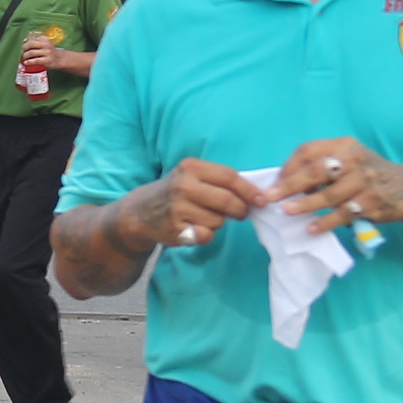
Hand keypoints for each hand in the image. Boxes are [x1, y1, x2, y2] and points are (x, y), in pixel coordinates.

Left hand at [20, 29, 58, 70]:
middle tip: (22, 52)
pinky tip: (26, 62)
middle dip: (23, 49)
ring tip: (23, 58)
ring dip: (25, 56)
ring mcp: (47, 53)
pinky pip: (35, 60)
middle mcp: (46, 44)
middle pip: (30, 44)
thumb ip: (36, 41)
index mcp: (44, 39)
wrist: (60, 59)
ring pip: (31, 53)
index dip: (25, 43)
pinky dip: (29, 62)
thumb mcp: (45, 44)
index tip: (23, 47)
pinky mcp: (47, 60)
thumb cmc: (49, 51)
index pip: (32, 39)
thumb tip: (24, 40)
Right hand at [129, 156, 263, 254]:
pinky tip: (193, 228)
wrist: (140, 212)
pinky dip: (206, 234)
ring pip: (218, 220)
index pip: (229, 177)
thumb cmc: (176, 192)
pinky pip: (206, 235)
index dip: (249, 191)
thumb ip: (220, 181)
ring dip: (218, 223)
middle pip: (227, 200)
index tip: (262, 201)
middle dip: (240, 210)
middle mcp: (183, 185)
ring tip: (203, 217)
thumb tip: (256, 196)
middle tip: (241, 214)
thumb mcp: (193, 176)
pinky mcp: (176, 229)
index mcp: (192, 167)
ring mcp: (178, 207)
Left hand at [270, 139, 402, 236]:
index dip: (289, 166)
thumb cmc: (368, 173)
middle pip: (315, 171)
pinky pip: (343, 214)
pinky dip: (326, 222)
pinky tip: (312, 228)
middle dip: (289, 185)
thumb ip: (323, 166)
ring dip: (305, 205)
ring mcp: (363, 182)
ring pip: (328, 195)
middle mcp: (353, 160)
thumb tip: (287, 183)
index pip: (309, 151)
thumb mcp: (349, 160)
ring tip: (286, 211)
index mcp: (343, 146)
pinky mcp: (371, 203)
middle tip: (270, 197)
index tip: (276, 182)